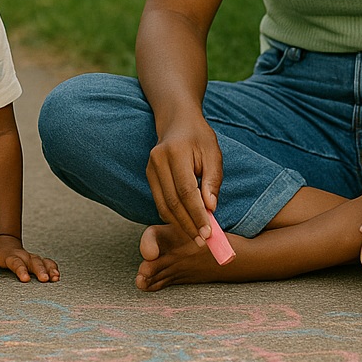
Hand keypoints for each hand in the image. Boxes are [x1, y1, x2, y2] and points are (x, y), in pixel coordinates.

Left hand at [0, 234, 59, 282]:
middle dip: (40, 270)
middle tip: (45, 279)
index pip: (16, 263)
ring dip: (49, 269)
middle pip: (33, 262)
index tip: (25, 279)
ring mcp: (30, 257)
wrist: (2, 240)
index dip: (21, 270)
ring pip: (42, 261)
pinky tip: (57, 275)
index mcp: (10, 256)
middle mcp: (23, 256)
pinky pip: (46, 262)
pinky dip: (52, 267)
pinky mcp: (35, 260)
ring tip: (55, 277)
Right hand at [146, 118, 222, 244]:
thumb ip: (212, 180)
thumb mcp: (213, 153)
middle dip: (188, 224)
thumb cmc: (199, 137)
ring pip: (163, 204)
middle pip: (173, 201)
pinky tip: (185, 224)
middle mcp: (158, 160)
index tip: (209, 232)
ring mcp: (150, 168)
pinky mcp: (148, 175)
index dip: (197, 213)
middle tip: (202, 240)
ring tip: (195, 237)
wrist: (177, 121)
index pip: (186, 190)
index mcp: (175, 152)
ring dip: (179, 224)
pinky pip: (159, 201)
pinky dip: (172, 216)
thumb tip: (210, 207)